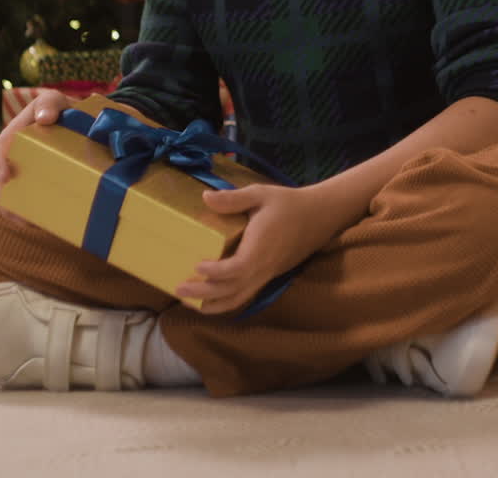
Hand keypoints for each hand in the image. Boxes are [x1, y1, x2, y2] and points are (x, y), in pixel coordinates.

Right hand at [0, 89, 73, 216]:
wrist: (86, 125)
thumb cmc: (65, 112)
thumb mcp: (55, 101)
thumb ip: (49, 103)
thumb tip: (44, 118)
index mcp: (15, 136)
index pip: (2, 150)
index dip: (1, 162)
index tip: (7, 174)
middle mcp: (15, 158)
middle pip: (1, 181)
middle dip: (5, 197)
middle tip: (18, 212)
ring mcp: (26, 175)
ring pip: (10, 197)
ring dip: (13, 211)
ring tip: (27, 222)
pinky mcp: (38, 188)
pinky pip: (26, 206)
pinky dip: (27, 217)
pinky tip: (36, 224)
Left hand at [175, 182, 332, 314]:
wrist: (318, 216)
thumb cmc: (287, 203)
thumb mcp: (261, 194)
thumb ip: (233, 198)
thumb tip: (205, 197)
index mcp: (260, 248)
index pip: (236, 269)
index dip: (215, 273)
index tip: (197, 266)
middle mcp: (263, 268)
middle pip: (232, 290)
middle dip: (204, 293)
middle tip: (178, 289)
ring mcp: (267, 275)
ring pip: (239, 299)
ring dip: (214, 304)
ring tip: (191, 303)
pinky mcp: (269, 276)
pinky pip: (246, 295)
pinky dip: (228, 302)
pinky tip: (214, 299)